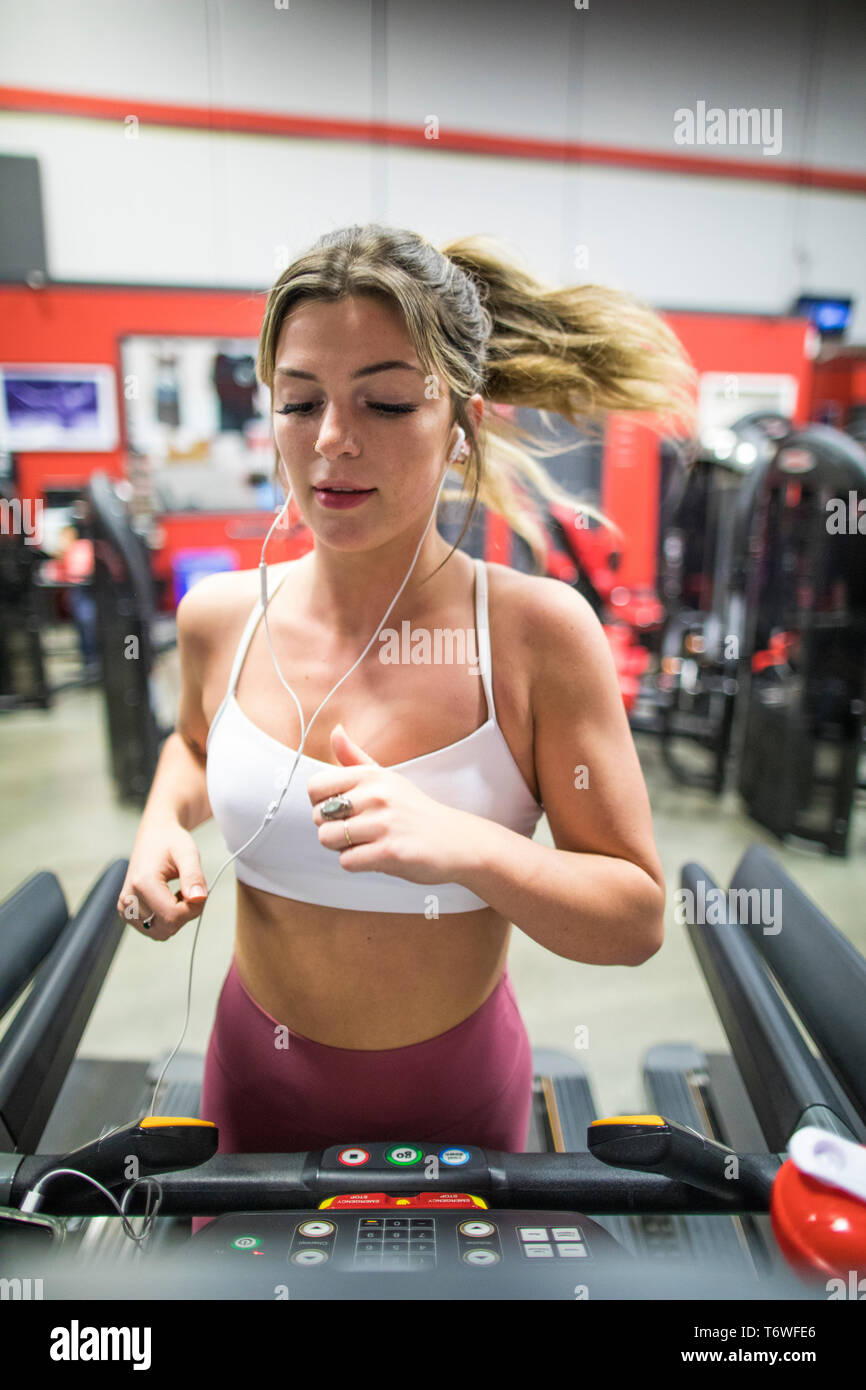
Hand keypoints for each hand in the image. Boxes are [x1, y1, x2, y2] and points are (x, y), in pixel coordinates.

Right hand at [117, 824, 208, 940]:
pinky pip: (154, 929)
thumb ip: (194, 876)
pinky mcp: (127, 913)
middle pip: (167, 928)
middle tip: (189, 890)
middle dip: (185, 914)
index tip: (199, 891)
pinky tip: (168, 899)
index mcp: (142, 883)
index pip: (173, 916)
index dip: (193, 908)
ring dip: (176, 918)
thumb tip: (199, 899)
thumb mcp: (188, 853)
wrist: (153, 836)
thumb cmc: (171, 842)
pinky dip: (166, 919)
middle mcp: (129, 899)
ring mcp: (125, 908)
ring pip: (161, 932)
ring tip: (177, 893)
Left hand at [308, 723, 473, 885]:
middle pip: (318, 816)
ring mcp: (384, 824)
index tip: (340, 809)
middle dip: (333, 828)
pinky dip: (358, 863)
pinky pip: (347, 861)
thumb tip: (336, 731)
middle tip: (360, 830)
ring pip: (328, 839)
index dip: (321, 803)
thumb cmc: (417, 811)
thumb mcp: (388, 778)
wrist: (457, 841)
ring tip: (368, 843)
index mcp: (371, 775)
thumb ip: (355, 758)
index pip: (315, 786)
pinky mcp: (390, 852)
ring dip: (343, 847)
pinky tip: (377, 855)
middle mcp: (377, 795)